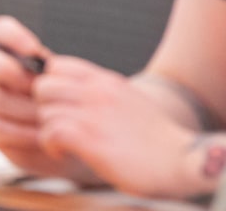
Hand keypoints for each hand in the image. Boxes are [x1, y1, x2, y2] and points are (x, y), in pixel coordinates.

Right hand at [0, 16, 95, 183]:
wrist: (80, 147)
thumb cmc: (79, 111)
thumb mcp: (75, 88)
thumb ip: (61, 74)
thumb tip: (48, 68)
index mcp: (20, 56)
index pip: (3, 31)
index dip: (11, 35)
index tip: (32, 49)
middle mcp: (0, 76)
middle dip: (8, 70)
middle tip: (35, 87)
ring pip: (0, 99)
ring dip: (30, 112)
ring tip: (56, 123)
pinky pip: (1, 127)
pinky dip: (26, 135)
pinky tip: (45, 139)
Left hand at [35, 53, 206, 197]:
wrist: (182, 161)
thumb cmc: (155, 138)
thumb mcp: (127, 100)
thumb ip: (100, 92)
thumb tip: (73, 90)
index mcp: (106, 81)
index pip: (57, 65)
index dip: (49, 84)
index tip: (56, 104)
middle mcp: (97, 92)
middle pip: (43, 85)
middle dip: (43, 107)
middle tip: (55, 125)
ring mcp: (93, 115)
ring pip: (44, 110)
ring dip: (47, 130)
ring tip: (62, 143)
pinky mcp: (91, 139)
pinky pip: (50, 132)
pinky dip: (50, 145)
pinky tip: (63, 154)